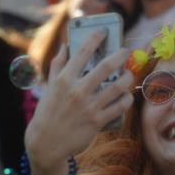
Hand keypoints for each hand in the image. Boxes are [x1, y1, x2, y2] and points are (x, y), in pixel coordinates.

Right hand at [25, 31, 132, 174]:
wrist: (46, 143)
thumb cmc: (47, 112)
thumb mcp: (49, 87)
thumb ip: (58, 65)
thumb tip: (66, 45)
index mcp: (64, 79)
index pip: (82, 52)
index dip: (95, 38)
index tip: (104, 31)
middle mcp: (77, 91)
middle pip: (106, 66)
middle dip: (120, 55)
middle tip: (125, 51)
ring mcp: (89, 106)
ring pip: (118, 86)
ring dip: (127, 77)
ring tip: (128, 74)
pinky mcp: (98, 121)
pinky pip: (120, 107)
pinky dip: (127, 99)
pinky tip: (127, 95)